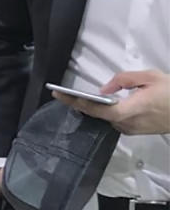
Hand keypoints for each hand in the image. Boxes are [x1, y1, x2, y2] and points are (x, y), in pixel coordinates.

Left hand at [53, 70, 169, 135]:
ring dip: (94, 109)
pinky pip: (116, 122)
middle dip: (81, 105)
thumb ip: (123, 80)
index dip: (76, 102)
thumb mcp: (149, 77)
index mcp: (132, 109)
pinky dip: (106, 113)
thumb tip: (103, 89)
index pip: (97, 109)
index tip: (59, 95)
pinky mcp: (137, 132)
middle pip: (98, 115)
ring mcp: (133, 130)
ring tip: (77, 98)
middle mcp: (129, 123)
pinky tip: (101, 104)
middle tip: (64, 95)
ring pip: (106, 119)